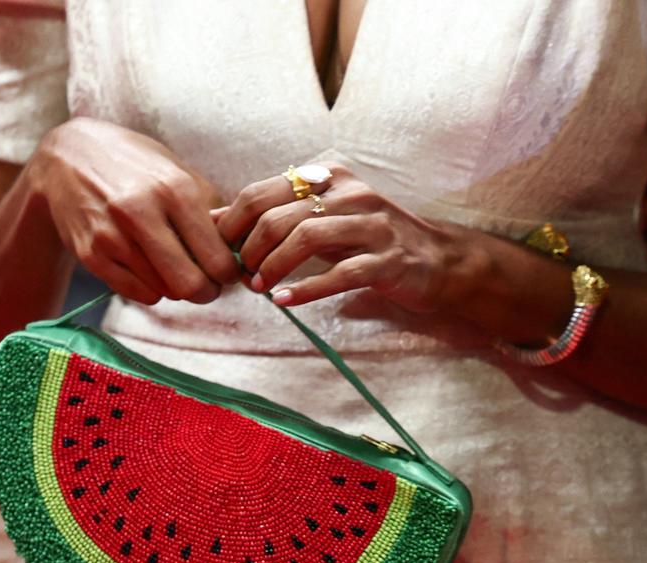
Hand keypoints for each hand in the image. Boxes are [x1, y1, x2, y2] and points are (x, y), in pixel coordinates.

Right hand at [28, 117, 238, 303]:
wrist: (67, 157)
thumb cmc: (135, 165)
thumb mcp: (178, 172)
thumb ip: (212, 208)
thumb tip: (240, 247)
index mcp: (174, 189)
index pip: (217, 258)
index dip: (229, 274)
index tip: (227, 271)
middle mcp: (141, 212)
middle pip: (191, 285)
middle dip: (207, 292)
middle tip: (207, 284)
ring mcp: (112, 236)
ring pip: (165, 292)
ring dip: (177, 288)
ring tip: (173, 266)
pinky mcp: (91, 255)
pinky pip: (138, 294)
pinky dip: (151, 289)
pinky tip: (149, 268)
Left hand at [215, 163, 466, 310]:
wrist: (435, 260)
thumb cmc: (368, 240)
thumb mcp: (320, 219)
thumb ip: (273, 216)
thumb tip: (212, 221)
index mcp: (328, 176)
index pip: (262, 192)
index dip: (233, 224)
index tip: (221, 251)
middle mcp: (350, 192)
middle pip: (278, 214)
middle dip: (249, 248)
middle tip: (241, 274)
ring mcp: (372, 224)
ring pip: (306, 237)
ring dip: (274, 267)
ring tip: (259, 288)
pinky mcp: (388, 259)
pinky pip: (339, 273)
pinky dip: (306, 290)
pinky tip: (286, 301)